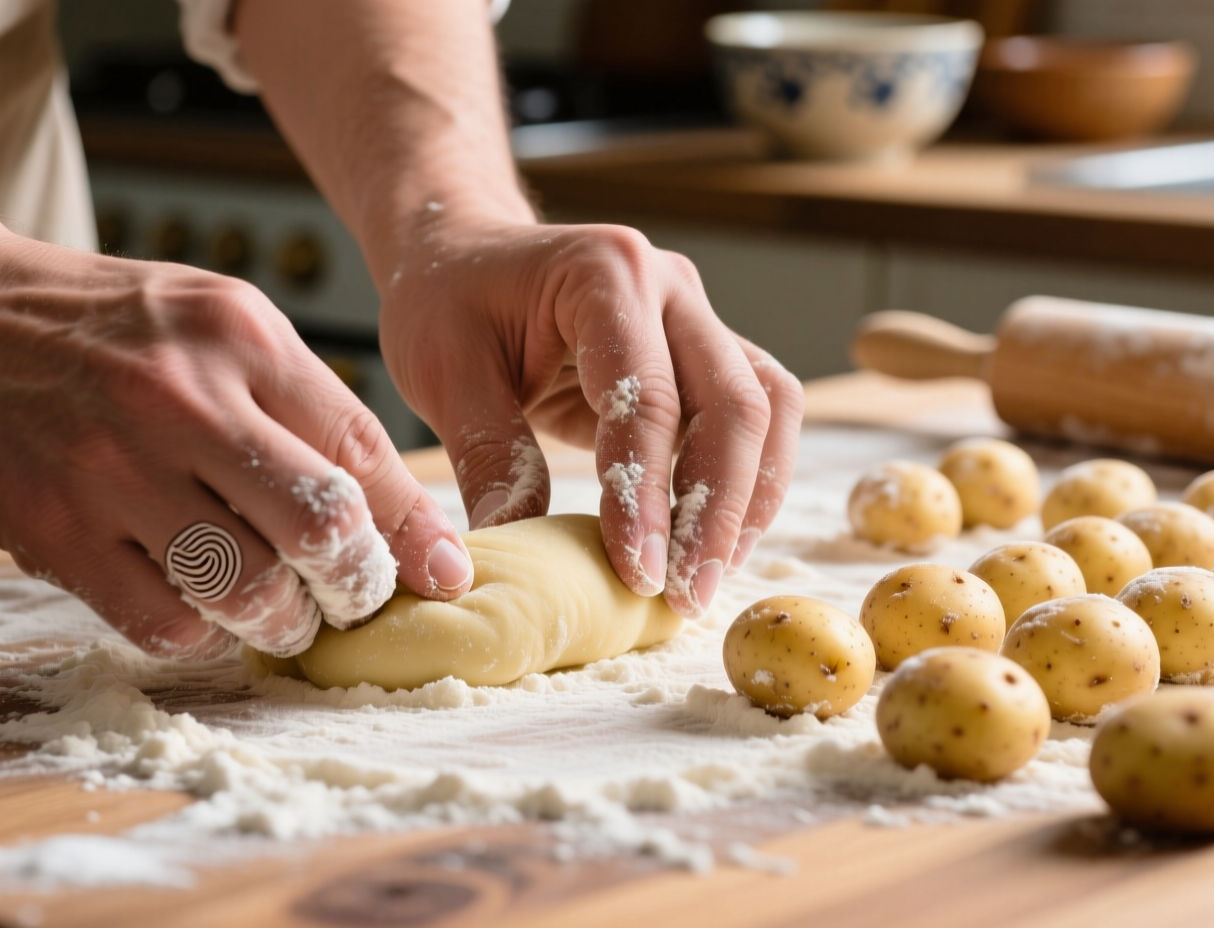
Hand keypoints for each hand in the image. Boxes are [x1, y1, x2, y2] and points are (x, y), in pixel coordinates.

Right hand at [0, 235, 474, 658]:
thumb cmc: (104, 328)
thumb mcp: (217, 321)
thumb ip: (303, 402)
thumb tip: (397, 509)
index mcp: (242, 338)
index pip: (364, 452)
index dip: (416, 531)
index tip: (444, 575)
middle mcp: (185, 398)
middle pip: (323, 526)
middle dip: (359, 584)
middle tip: (354, 598)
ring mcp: (113, 467)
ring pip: (247, 587)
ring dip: (284, 624)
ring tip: (283, 617)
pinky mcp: (54, 527)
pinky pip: (162, 621)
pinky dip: (202, 639)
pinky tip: (206, 618)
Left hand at [379, 220, 803, 616]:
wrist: (466, 253)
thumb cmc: (449, 303)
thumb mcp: (444, 373)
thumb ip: (487, 455)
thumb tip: (507, 551)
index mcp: (605, 273)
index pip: (647, 398)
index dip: (648, 493)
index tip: (639, 573)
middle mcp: (671, 287)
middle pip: (737, 403)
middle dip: (719, 509)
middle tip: (688, 594)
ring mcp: (698, 316)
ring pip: (768, 409)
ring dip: (751, 499)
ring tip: (709, 575)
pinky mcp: (706, 353)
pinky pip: (756, 416)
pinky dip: (747, 481)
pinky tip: (713, 539)